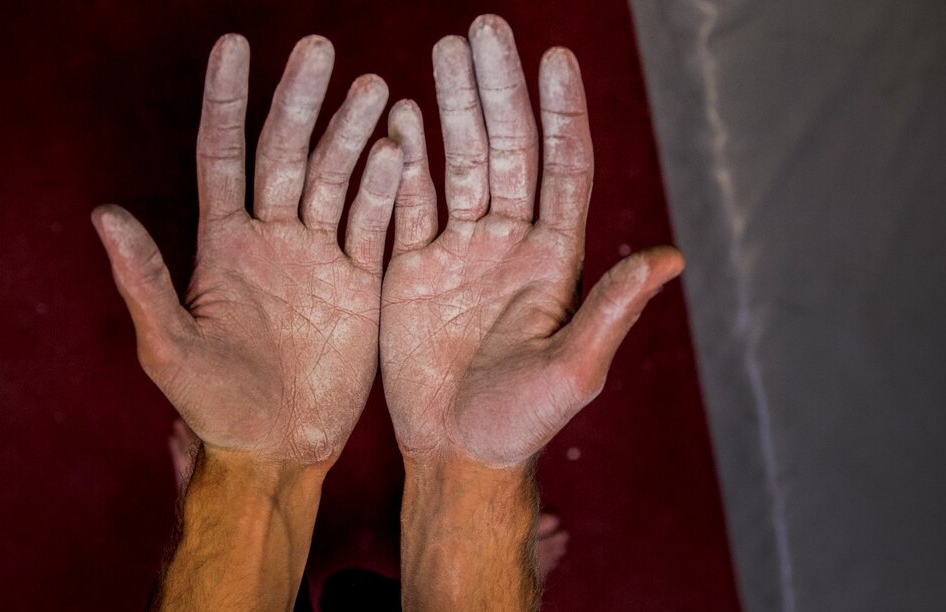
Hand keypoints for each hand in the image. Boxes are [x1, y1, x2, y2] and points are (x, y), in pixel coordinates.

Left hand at [93, 34, 400, 464]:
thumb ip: (144, 279)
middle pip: (285, 153)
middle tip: (319, 49)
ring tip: (374, 90)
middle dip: (301, 101)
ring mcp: (317, 255)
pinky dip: (387, 190)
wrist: (276, 448)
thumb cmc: (211, 405)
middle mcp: (271, 237)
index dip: (226, 101)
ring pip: (335, 179)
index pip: (222, 154)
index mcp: (221, 244)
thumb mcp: (168, 346)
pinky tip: (399, 151)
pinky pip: (373, 225)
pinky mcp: (357, 280)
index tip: (233, 46)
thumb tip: (103, 214)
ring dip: (353, 134)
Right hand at [381, 15, 683, 468]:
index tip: (556, 57)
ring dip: (452, 107)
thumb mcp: (574, 369)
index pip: (562, 168)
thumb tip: (673, 258)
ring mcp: (459, 250)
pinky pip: (407, 202)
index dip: (560, 113)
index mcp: (554, 259)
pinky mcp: (412, 267)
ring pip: (458, 162)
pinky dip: (402, 161)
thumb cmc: (521, 422)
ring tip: (442, 52)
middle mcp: (509, 243)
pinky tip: (396, 117)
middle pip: (507, 149)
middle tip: (483, 30)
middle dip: (497, 88)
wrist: (455, 452)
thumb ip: (612, 309)